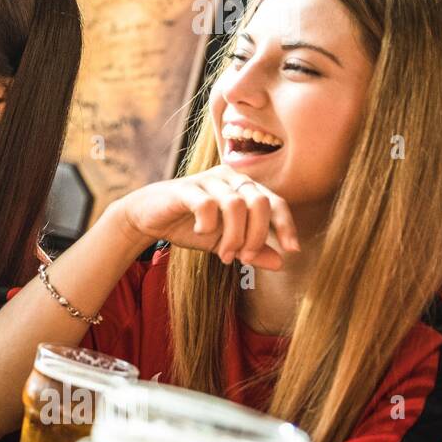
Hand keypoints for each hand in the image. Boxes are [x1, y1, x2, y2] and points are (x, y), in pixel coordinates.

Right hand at [115, 166, 300, 268]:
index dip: (286, 225)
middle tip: (244, 258)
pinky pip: (207, 205)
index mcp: (243, 187)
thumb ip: (251, 250)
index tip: (292, 250)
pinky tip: (202, 233)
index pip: (275, 202)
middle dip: (256, 235)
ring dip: (233, 237)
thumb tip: (281, 263)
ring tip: (224, 256)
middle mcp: (229, 178)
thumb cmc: (189, 226)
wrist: (149, 219)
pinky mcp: (186, 188)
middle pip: (260, 202)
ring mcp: (207, 180)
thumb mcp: (225, 242)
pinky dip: (209, 224)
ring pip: (236, 205)